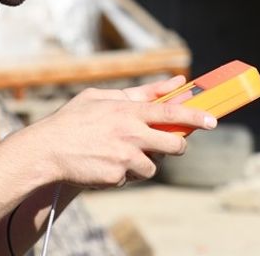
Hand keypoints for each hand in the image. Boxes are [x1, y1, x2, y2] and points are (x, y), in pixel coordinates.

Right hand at [12, 76, 215, 188]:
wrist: (47, 150)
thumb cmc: (73, 120)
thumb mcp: (102, 97)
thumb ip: (138, 91)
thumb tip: (172, 82)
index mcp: (128, 111)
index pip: (170, 112)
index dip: (195, 116)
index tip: (213, 120)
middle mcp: (131, 134)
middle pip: (173, 144)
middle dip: (176, 146)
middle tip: (170, 144)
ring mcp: (125, 157)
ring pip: (152, 166)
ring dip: (142, 163)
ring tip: (118, 154)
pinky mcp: (117, 177)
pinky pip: (130, 178)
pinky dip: (122, 174)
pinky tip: (104, 164)